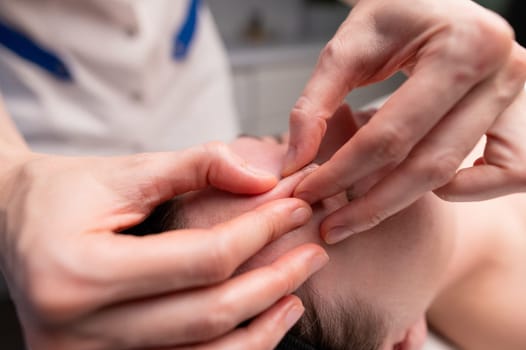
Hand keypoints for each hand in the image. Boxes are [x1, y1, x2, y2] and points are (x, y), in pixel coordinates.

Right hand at [0, 144, 327, 349]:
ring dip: (260, 327)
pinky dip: (228, 348)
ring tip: (295, 292)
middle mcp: (76, 331)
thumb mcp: (125, 172)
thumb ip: (194, 167)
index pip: (200, 261)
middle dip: (272, 281)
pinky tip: (259, 323)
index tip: (294, 209)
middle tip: (312, 253)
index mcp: (78, 271)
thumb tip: (263, 177)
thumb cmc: (66, 195)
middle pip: (207, 316)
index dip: (258, 233)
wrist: (11, 227)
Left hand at [283, 0, 525, 242]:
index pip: (390, 134)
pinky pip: (507, 174)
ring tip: (363, 205)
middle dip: (372, 206)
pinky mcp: (523, 116)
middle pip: (427, 166)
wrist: (438, 1)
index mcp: (461, 48)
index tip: (306, 194)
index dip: (342, 172)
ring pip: (459, 175)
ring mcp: (519, 98)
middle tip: (331, 228)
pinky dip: (468, 189)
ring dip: (406, 199)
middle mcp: (502, 74)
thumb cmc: (396, 17)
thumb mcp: (349, 45)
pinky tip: (429, 182)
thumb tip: (295, 163)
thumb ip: (316, 103)